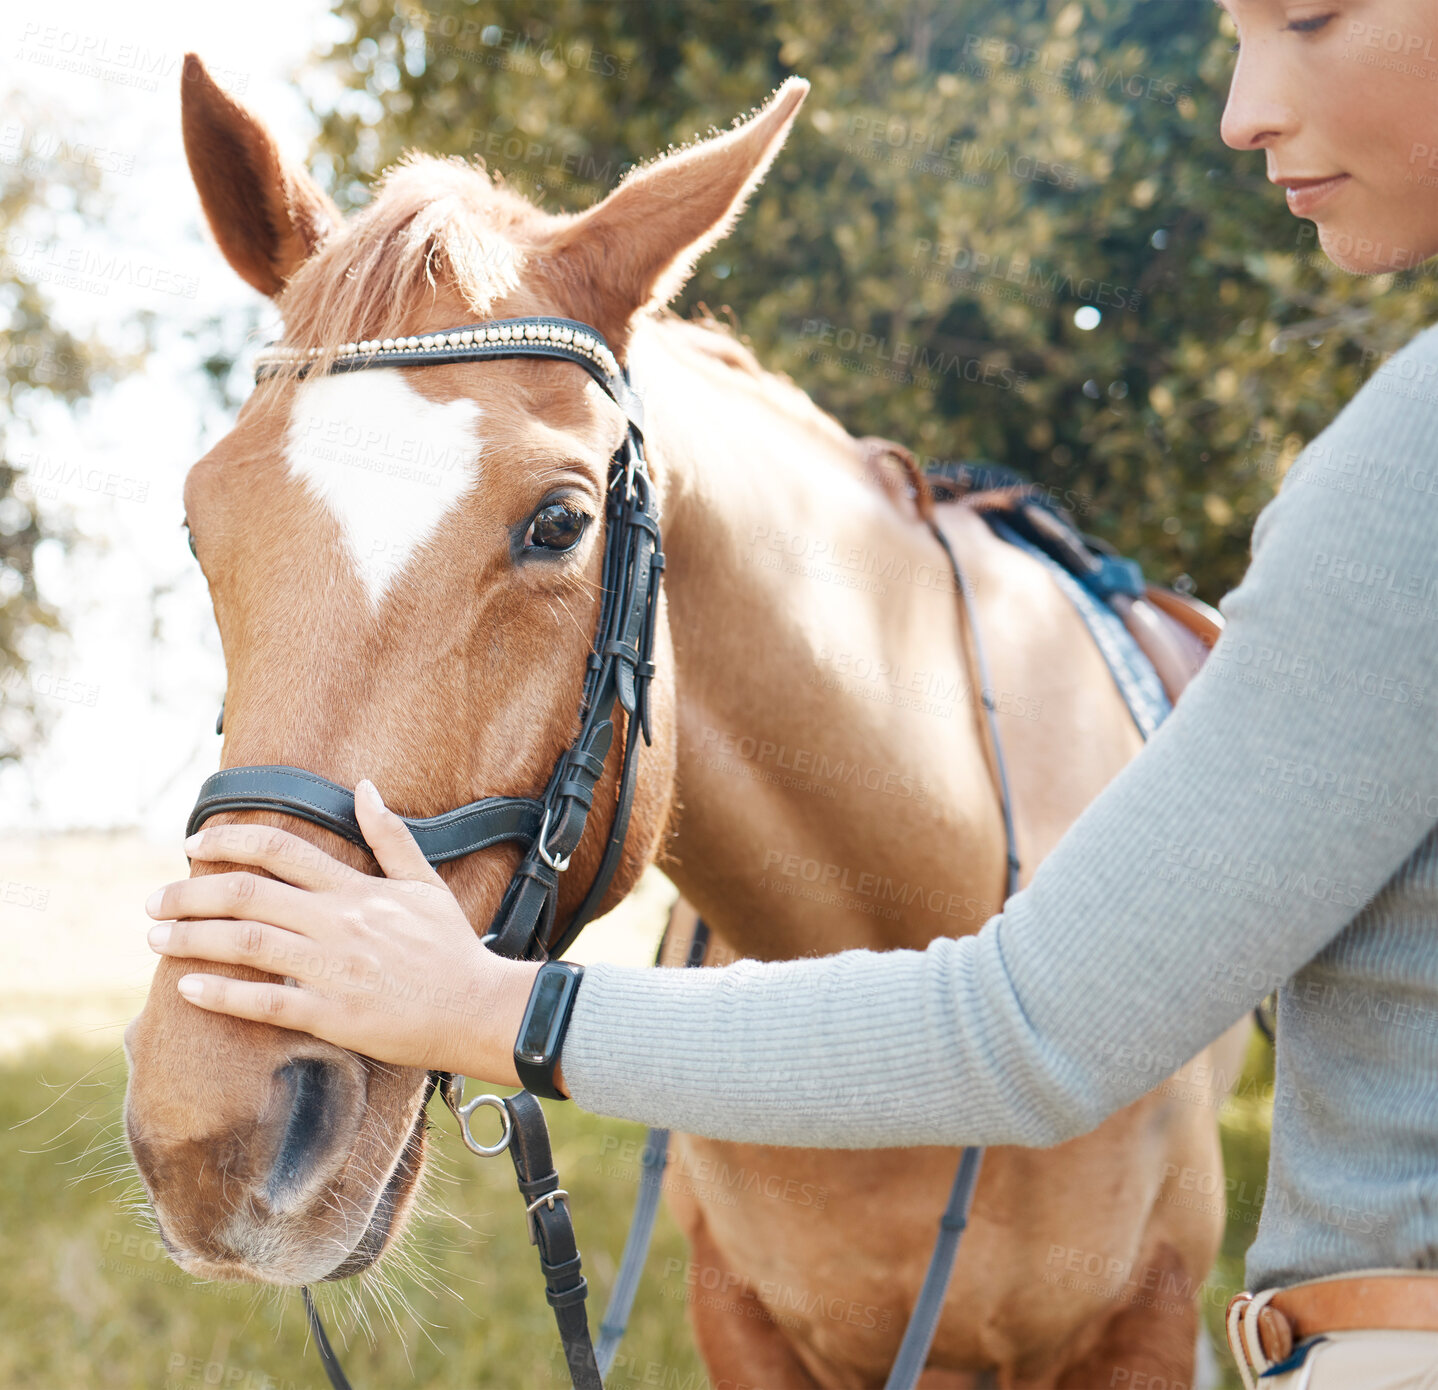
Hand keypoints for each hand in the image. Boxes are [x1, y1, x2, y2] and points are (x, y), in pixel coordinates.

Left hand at [144, 778, 539, 1083]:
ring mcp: (333, 969)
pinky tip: (188, 989)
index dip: (229, 842)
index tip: (193, 845)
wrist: (478, 1008)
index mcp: (357, 890)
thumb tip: (365, 787)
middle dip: (191, 893)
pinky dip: (222, 994)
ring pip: (247, 943)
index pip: (281, 850)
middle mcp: (338, 923)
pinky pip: (266, 1002)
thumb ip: (391, 836)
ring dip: (192, 937)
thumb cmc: (452, 948)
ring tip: (155, 939)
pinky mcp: (333, 1014)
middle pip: (248, 894)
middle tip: (154, 900)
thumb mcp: (424, 883)